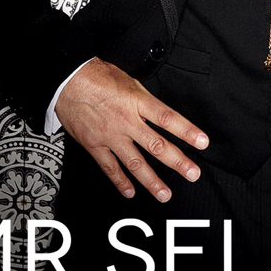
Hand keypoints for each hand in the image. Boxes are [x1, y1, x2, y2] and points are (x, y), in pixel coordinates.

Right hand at [55, 57, 208, 201]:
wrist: (67, 80)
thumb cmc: (98, 76)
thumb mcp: (130, 81)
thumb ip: (145, 100)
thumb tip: (161, 114)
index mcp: (137, 101)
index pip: (168, 118)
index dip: (187, 131)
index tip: (202, 142)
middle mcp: (126, 120)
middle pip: (156, 145)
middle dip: (177, 161)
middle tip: (192, 173)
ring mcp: (110, 135)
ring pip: (135, 162)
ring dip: (151, 181)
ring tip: (165, 194)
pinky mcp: (94, 145)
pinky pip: (109, 168)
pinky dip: (120, 181)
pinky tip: (130, 192)